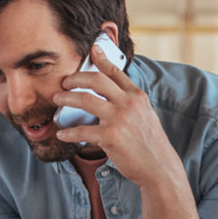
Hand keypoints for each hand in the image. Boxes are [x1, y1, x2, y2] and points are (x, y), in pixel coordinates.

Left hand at [52, 44, 183, 187]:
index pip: (116, 72)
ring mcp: (119, 119)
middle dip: (75, 78)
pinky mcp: (110, 137)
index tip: (93, 50)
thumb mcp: (146, 116)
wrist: (159, 168)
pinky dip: (69, 132)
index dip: (102, 59)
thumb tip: (114, 95)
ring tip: (58, 100)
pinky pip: (82, 131)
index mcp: (137, 96)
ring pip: (85, 100)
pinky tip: (62, 133)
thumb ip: (131, 102)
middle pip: (96, 80)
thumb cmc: (151, 144)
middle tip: (65, 82)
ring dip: (66, 98)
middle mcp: (128, 104)